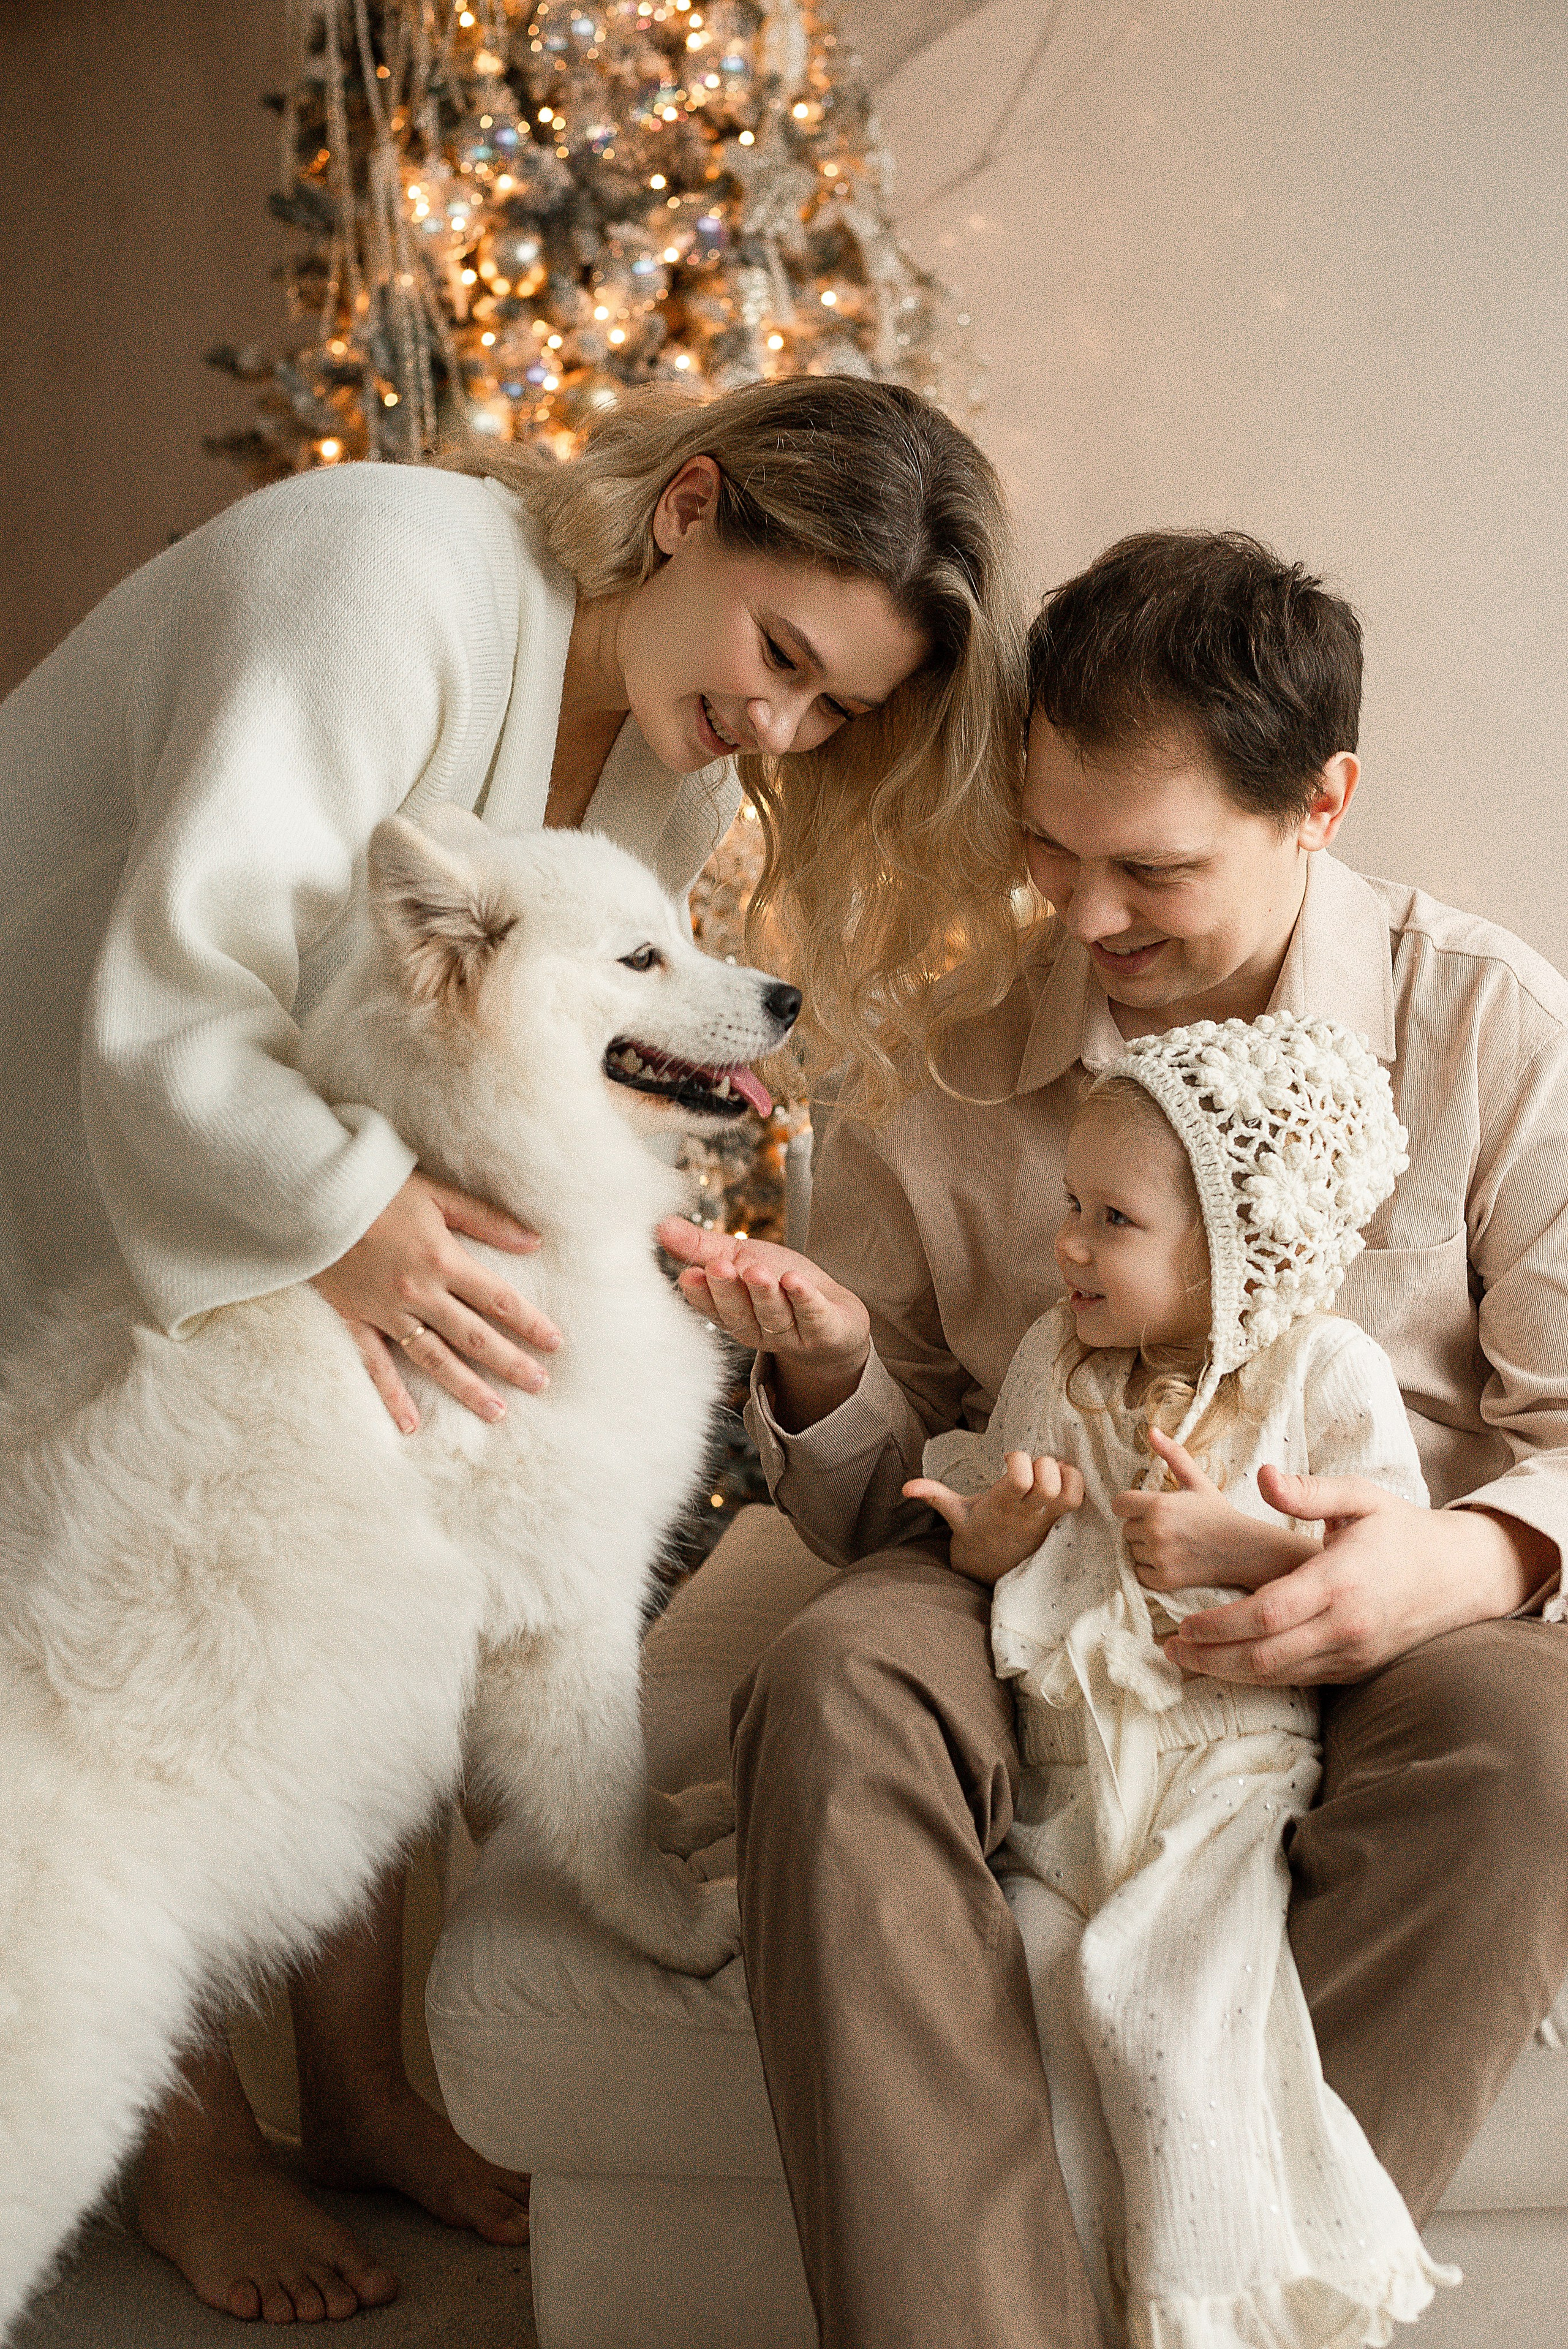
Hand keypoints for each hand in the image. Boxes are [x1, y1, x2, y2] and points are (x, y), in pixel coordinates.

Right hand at [312, 1171, 559, 1434]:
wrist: (312, 1194)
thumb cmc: (378, 1188)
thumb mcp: (437, 1194)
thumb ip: (486, 1219)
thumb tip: (534, 1242)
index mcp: (443, 1259)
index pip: (498, 1299)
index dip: (529, 1322)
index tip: (555, 1344)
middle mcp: (419, 1292)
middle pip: (474, 1336)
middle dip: (510, 1363)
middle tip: (540, 1385)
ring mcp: (387, 1311)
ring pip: (434, 1358)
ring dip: (467, 1387)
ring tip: (497, 1412)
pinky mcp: (356, 1320)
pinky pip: (376, 1365)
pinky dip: (392, 1396)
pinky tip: (411, 1424)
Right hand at [657, 1216, 869, 1429]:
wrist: (835, 1315)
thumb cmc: (780, 1282)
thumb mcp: (739, 1258)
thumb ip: (701, 1246)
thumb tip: (660, 1226)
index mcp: (732, 1313)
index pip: (712, 1306)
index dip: (701, 1293)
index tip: (690, 1274)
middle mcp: (757, 1328)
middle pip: (739, 1312)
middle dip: (728, 1291)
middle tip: (719, 1268)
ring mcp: (791, 1333)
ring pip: (773, 1315)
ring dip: (764, 1293)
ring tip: (756, 1271)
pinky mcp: (824, 1330)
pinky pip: (812, 1315)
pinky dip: (803, 1298)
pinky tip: (795, 1280)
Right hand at [902, 1451, 1084, 1587]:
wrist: (991, 1567)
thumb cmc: (975, 1531)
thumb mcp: (954, 1513)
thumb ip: (934, 1494)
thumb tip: (906, 1487)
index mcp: (1000, 1504)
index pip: (1020, 1477)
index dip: (1018, 1460)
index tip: (1008, 1458)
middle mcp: (1025, 1512)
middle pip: (1048, 1482)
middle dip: (1042, 1464)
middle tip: (1031, 1466)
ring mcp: (1044, 1519)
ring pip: (1067, 1492)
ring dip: (1062, 1473)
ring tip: (1047, 1470)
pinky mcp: (1058, 1521)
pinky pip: (1077, 1500)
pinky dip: (1074, 1482)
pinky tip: (1059, 1478)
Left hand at [1113, 1428, 1319, 1592]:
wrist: (1243, 1549)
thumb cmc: (1218, 1512)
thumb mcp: (1197, 1480)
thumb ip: (1172, 1455)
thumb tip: (1151, 1430)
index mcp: (1158, 1505)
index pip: (1119, 1504)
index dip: (1131, 1505)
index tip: (1146, 1508)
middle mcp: (1154, 1531)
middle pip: (1126, 1528)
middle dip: (1141, 1527)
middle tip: (1169, 1527)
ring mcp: (1159, 1557)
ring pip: (1132, 1551)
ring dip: (1146, 1549)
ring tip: (1173, 1543)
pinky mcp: (1164, 1580)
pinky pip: (1139, 1573)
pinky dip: (1150, 1570)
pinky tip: (1172, 1560)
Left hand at [1162, 1467, 1556, 1684]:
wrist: (1459, 1575)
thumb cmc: (1401, 1531)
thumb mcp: (1361, 1497)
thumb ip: (1309, 1491)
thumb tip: (1264, 1476)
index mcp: (1339, 1581)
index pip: (1267, 1614)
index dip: (1220, 1625)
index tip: (1183, 1622)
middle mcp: (1345, 1625)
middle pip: (1265, 1656)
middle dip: (1211, 1657)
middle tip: (1170, 1648)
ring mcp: (1353, 1652)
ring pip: (1280, 1675)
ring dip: (1230, 1672)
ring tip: (1188, 1657)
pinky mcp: (1357, 1667)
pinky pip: (1300, 1679)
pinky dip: (1261, 1676)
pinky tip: (1230, 1663)